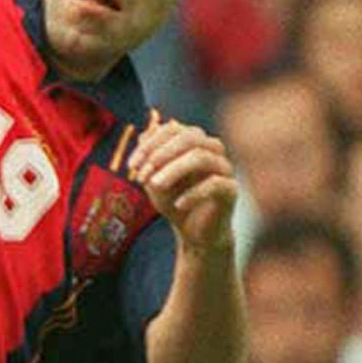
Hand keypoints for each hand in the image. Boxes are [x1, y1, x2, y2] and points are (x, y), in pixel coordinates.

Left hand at [133, 116, 238, 255]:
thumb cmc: (173, 201)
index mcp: (193, 142)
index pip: (173, 129)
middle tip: (143, 174)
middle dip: (161, 153)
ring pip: (201, 157)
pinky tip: (179, 205)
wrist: (194, 233)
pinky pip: (215, 183)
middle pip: (190, 137)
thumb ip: (149, 158)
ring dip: (173, 170)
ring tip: (155, 185)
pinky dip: (193, 193)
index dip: (150, 144)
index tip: (131, 166)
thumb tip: (142, 135)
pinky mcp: (231, 189)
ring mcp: (224, 168)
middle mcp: (212, 150)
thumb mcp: (153, 180)